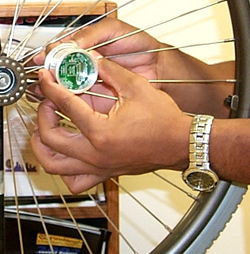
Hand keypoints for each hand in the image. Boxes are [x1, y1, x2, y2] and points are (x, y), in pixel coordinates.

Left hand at [31, 55, 191, 193]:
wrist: (180, 143)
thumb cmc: (165, 121)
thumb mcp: (137, 88)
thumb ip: (110, 71)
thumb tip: (92, 60)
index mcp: (102, 131)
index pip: (65, 105)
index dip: (51, 87)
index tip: (46, 79)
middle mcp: (96, 154)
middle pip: (49, 138)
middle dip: (42, 115)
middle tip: (47, 102)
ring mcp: (99, 167)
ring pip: (54, 166)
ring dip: (43, 147)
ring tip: (46, 130)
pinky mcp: (105, 173)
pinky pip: (75, 182)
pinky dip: (63, 170)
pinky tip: (67, 155)